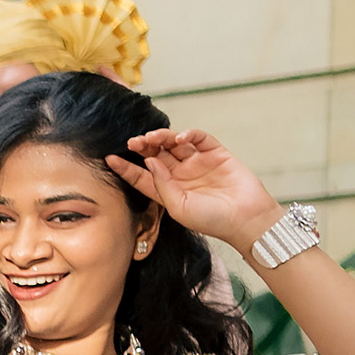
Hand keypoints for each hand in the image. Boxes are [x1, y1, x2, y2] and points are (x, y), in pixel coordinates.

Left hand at [109, 129, 284, 252]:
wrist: (246, 219)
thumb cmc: (211, 220)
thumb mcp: (178, 207)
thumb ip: (161, 185)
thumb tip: (149, 161)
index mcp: (167, 191)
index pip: (141, 176)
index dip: (125, 168)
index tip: (109, 159)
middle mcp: (180, 175)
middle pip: (156, 155)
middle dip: (144, 146)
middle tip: (134, 142)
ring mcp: (198, 163)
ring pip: (174, 143)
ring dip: (162, 137)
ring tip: (153, 137)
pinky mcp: (216, 153)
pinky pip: (199, 138)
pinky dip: (189, 134)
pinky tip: (180, 138)